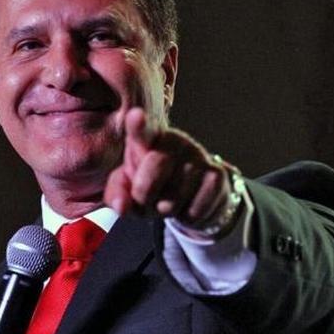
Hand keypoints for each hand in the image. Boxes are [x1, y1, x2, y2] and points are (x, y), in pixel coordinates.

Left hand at [103, 107, 236, 235]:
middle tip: (146, 199)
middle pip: (156, 165)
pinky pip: (194, 211)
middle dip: (145, 194)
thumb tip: (121, 207)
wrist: (195, 198)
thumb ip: (117, 195)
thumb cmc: (154, 187)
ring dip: (166, 210)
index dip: (138, 125)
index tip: (136, 116)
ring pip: (173, 198)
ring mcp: (198, 155)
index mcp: (147, 139)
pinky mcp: (217, 175)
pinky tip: (189, 204)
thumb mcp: (129, 190)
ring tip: (169, 201)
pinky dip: (186, 217)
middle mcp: (174, 141)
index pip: (142, 131)